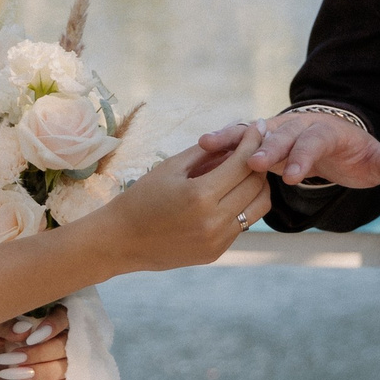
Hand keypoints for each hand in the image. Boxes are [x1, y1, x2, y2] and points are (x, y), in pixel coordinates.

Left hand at [0, 311, 68, 379]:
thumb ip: (5, 324)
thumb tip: (24, 329)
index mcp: (43, 317)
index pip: (63, 316)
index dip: (53, 326)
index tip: (31, 338)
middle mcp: (55, 336)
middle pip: (66, 344)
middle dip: (40, 354)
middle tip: (15, 359)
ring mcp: (58, 359)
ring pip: (67, 365)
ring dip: (43, 371)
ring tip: (17, 374)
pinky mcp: (55, 379)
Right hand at [96, 140, 267, 270]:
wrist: (121, 240)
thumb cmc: (141, 198)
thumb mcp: (171, 167)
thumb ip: (206, 152)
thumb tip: (236, 138)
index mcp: (200, 195)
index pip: (242, 164)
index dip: (252, 142)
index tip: (257, 127)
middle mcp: (214, 220)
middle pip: (255, 184)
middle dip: (258, 161)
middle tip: (253, 147)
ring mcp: (217, 240)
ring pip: (259, 206)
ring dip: (257, 185)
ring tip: (245, 171)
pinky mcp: (216, 251)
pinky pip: (243, 223)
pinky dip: (243, 205)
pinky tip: (229, 193)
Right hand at [195, 110, 379, 189]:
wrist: (337, 139)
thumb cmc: (355, 154)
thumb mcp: (374, 160)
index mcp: (326, 131)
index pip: (313, 142)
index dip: (302, 158)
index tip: (291, 177)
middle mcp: (299, 125)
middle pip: (282, 134)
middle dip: (267, 148)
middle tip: (252, 164)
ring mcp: (278, 130)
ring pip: (255, 131)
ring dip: (234, 138)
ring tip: (209, 144)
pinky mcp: (261, 139)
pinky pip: (240, 138)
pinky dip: (222, 140)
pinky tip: (200, 147)